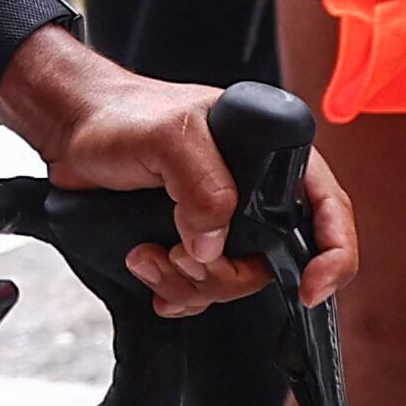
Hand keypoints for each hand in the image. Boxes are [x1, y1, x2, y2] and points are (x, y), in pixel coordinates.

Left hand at [0, 31, 357, 308]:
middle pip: (274, 261)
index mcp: (269, 154)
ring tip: (147, 253)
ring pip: (233, 280)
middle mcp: (252, 190)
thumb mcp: (169, 136)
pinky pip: (201, 289)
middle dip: (227, 274)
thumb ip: (201, 185)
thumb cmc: (122, 114)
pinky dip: (176, 291)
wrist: (72, 130)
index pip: (327, 209)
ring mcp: (221, 220)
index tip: (309, 289)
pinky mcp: (190, 241)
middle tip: (181, 253)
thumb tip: (213, 244)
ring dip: (190, 282)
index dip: (333, 255)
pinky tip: (148, 269)